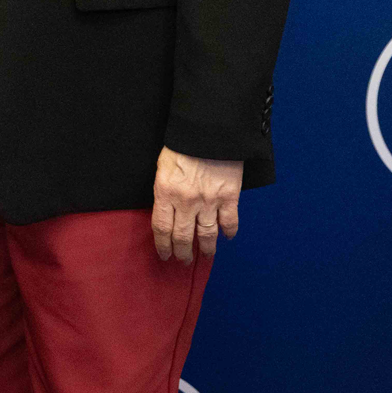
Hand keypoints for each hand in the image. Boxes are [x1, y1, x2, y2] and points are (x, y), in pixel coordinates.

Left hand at [151, 146, 242, 262]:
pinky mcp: (229, 197)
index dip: (163, 245)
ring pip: (207, 234)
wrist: (208, 131)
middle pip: (183, 236)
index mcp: (165, 192)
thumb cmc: (181, 146)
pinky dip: (229, 232)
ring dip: (206, 248)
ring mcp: (209, 201)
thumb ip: (164, 191)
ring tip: (206, 255)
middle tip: (184, 261)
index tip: (164, 255)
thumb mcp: (162, 168)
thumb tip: (167, 212)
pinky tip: (227, 237)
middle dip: (183, 253)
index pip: (161, 228)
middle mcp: (186, 201)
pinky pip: (230, 222)